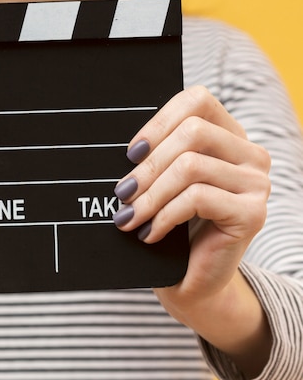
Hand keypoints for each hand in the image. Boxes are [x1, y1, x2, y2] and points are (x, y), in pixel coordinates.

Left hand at [113, 85, 270, 311]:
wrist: (194, 278)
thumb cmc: (175, 223)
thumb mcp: (165, 180)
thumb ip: (158, 153)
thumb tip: (128, 144)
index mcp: (229, 135)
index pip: (197, 101)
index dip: (159, 121)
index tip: (132, 152)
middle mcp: (250, 154)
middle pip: (192, 132)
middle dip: (148, 165)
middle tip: (122, 192)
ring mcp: (256, 183)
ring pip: (190, 166)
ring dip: (150, 195)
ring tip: (129, 215)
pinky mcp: (253, 213)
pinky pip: (197, 197)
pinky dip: (164, 215)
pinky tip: (150, 232)